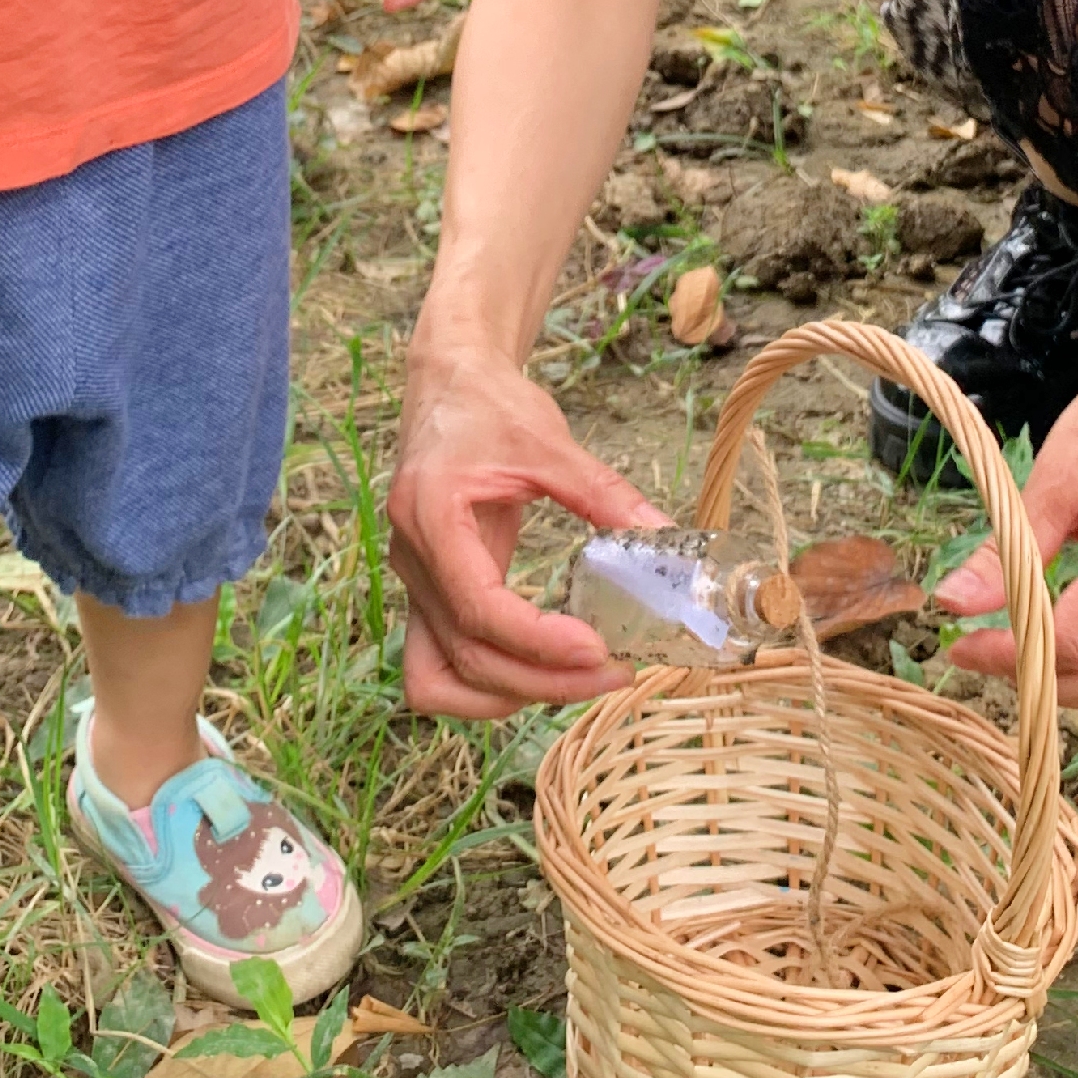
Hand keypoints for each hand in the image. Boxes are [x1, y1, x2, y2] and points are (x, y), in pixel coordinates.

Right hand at [389, 345, 669, 716]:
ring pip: (440, 678)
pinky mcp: (429, 593)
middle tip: (615, 671)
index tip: (599, 649)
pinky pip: (438, 666)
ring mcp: (413, 583)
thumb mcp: (550, 442)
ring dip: (510, 695)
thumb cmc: (490, 406)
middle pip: (467, 656)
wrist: (449, 383)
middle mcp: (412, 561)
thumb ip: (604, 493)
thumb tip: (665, 538)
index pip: (478, 608)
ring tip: (579, 679)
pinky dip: (484, 685)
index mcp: (431, 517)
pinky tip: (538, 672)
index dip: (538, 641)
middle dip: (543, 679)